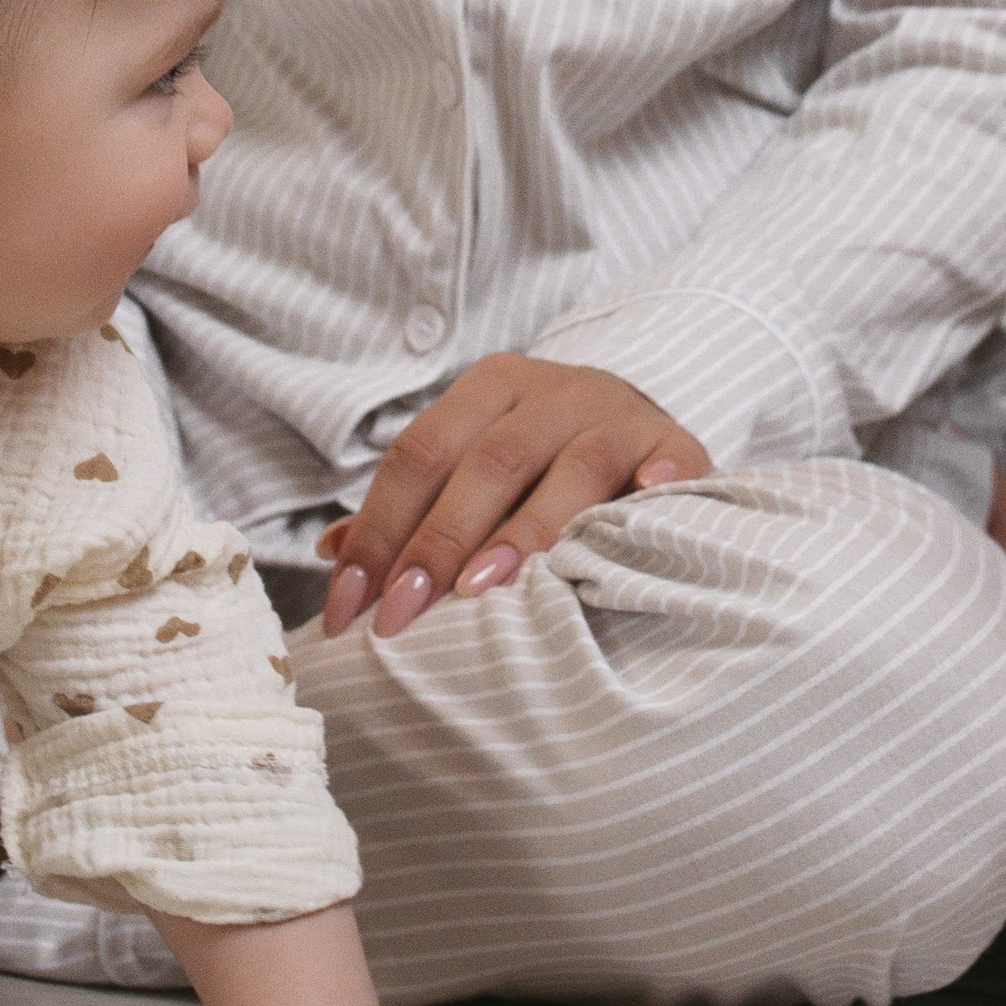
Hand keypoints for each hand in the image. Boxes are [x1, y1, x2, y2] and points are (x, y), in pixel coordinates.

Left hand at [315, 352, 709, 639]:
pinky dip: (657, 481)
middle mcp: (552, 390)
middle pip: (486, 461)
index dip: (379, 528)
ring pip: (570, 465)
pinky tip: (641, 506)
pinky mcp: (673, 441)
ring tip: (483, 590)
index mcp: (489, 388)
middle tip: (403, 617)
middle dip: (438, 542)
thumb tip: (332, 553)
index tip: (349, 605)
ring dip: (525, 530)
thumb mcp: (476, 465)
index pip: (419, 453)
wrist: (641, 422)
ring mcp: (617, 413)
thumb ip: (413, 507)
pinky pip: (668, 457)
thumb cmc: (541, 462)